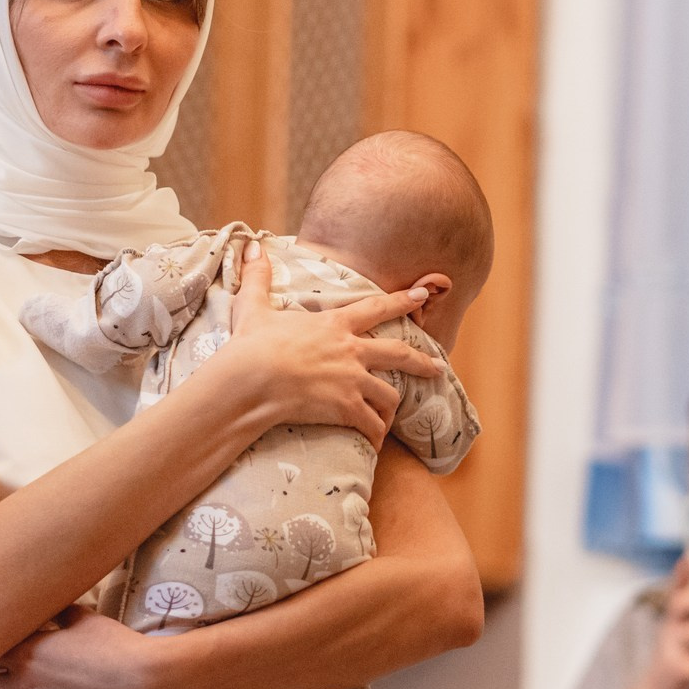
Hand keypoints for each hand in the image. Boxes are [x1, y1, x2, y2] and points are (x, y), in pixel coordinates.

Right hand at [210, 242, 442, 441]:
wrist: (251, 380)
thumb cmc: (251, 345)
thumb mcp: (254, 306)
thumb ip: (257, 277)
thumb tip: (252, 245)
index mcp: (334, 324)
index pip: (377, 308)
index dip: (403, 301)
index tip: (424, 297)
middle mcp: (351, 350)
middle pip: (399, 355)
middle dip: (421, 362)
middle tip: (437, 369)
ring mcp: (352, 380)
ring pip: (389, 395)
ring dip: (391, 408)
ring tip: (390, 419)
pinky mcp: (346, 408)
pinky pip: (372, 424)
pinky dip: (375, 435)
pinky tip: (374, 443)